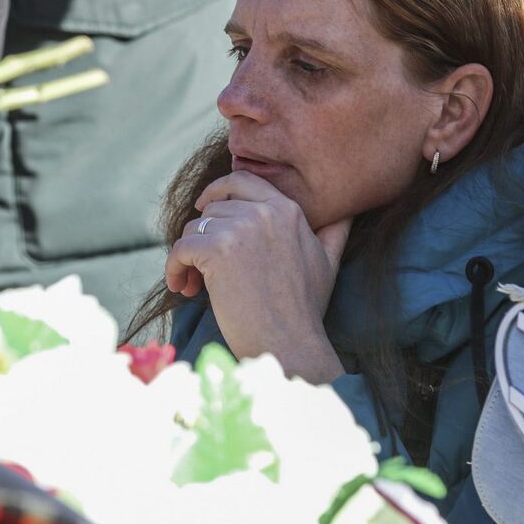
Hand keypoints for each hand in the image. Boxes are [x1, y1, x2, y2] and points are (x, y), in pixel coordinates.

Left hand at [165, 171, 351, 383]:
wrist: (288, 344)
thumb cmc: (304, 309)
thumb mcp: (328, 261)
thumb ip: (334, 231)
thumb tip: (348, 212)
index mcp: (288, 209)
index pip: (242, 180)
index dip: (218, 190)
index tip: (203, 207)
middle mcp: (265, 211)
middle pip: (213, 207)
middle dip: (202, 234)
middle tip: (199, 263)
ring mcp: (241, 228)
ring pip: (194, 229)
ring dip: (188, 256)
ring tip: (194, 283)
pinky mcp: (218, 250)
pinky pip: (180, 248)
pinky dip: (175, 268)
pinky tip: (183, 287)